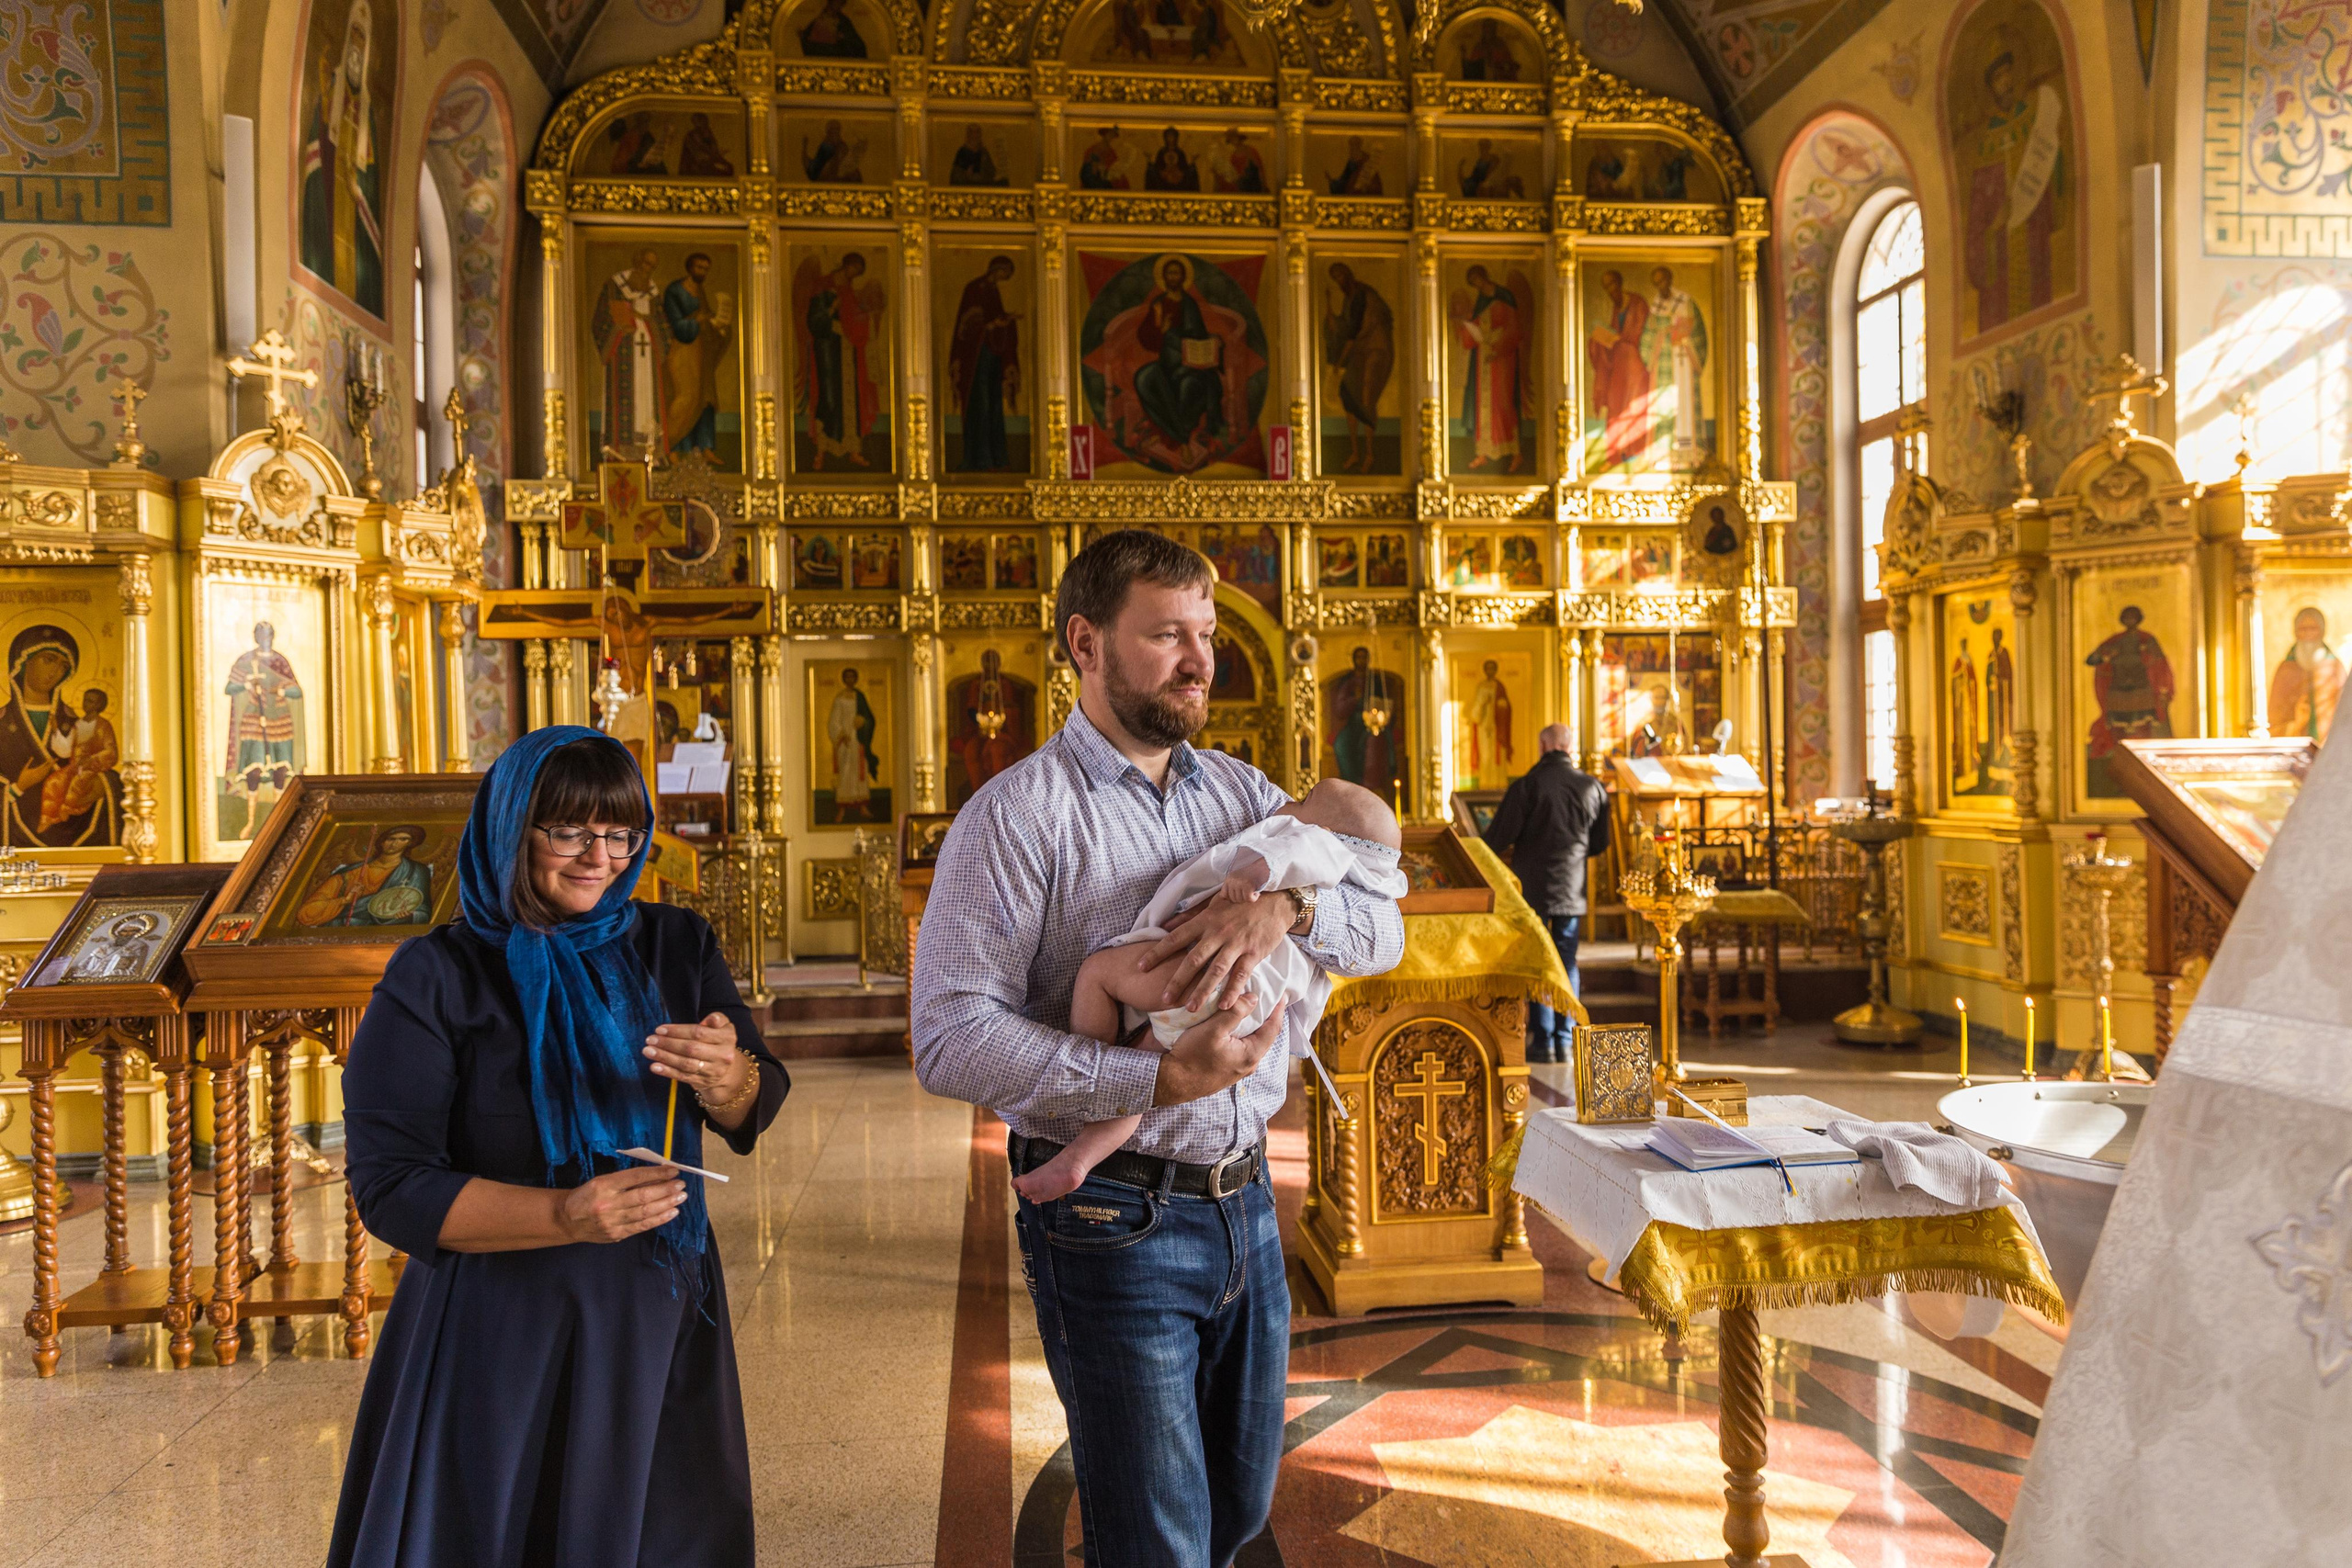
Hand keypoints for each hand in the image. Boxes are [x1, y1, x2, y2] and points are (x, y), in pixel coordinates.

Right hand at [556, 1165, 686, 1243]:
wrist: (567, 1220)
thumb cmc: (588, 1195)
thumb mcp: (602, 1181)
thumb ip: (627, 1179)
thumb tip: (657, 1175)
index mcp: (604, 1185)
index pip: (635, 1177)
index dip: (656, 1174)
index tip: (673, 1171)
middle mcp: (608, 1204)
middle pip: (642, 1196)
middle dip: (665, 1190)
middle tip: (681, 1185)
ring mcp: (612, 1222)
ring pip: (645, 1212)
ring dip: (666, 1204)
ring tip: (680, 1197)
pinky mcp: (616, 1235)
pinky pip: (641, 1226)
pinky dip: (658, 1219)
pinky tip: (671, 1212)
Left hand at [644, 1012, 748, 1104]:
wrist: (726, 1068)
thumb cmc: (718, 1042)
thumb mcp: (723, 1027)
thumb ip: (717, 1019)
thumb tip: (708, 1020)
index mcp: (727, 1037)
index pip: (699, 1033)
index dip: (678, 1031)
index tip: (660, 1029)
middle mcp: (722, 1055)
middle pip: (691, 1049)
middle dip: (668, 1043)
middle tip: (650, 1040)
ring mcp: (713, 1070)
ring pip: (686, 1064)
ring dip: (664, 1057)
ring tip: (648, 1051)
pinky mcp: (704, 1082)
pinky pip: (683, 1076)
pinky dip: (667, 1072)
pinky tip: (655, 1066)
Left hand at [1141, 890, 1296, 1013]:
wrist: (1276, 899)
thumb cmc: (1242, 901)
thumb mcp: (1214, 902)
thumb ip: (1189, 916)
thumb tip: (1165, 925)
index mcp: (1205, 920)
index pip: (1176, 938)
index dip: (1157, 953)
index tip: (1140, 967)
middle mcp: (1218, 933)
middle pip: (1193, 959)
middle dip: (1177, 981)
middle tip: (1163, 999)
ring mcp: (1236, 944)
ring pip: (1216, 971)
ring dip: (1202, 991)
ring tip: (1190, 1009)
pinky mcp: (1254, 953)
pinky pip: (1241, 974)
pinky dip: (1232, 991)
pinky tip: (1224, 1006)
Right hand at [1152, 1000, 1287, 1107]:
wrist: (1172, 1083)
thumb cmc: (1192, 1056)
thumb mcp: (1213, 1029)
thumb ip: (1235, 1012)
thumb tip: (1254, 999)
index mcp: (1251, 1054)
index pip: (1273, 1028)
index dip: (1278, 1010)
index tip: (1282, 994)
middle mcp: (1249, 1064)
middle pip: (1264, 1036)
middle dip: (1266, 1016)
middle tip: (1266, 998)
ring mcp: (1238, 1069)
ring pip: (1252, 1042)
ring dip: (1252, 1025)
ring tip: (1250, 1008)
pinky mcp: (1227, 1070)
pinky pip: (1241, 1048)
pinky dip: (1241, 1034)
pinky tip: (1233, 1025)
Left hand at [1217, 869, 1261, 904]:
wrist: (1263, 868)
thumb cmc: (1251, 875)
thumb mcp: (1237, 878)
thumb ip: (1230, 887)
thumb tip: (1224, 898)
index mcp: (1228, 879)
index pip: (1223, 895)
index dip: (1231, 898)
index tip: (1240, 895)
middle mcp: (1232, 881)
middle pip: (1233, 899)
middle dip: (1242, 898)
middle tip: (1249, 892)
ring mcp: (1240, 883)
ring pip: (1241, 900)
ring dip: (1248, 898)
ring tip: (1252, 891)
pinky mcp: (1248, 886)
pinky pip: (1249, 899)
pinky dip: (1254, 898)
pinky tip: (1257, 893)